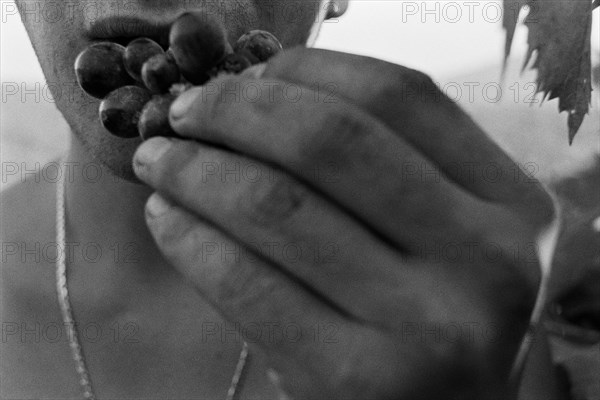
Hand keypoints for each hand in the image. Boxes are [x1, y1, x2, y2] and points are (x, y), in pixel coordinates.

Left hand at [132, 48, 555, 399]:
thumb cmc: (434, 319)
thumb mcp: (447, 235)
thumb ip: (388, 165)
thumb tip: (260, 95)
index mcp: (513, 205)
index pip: (400, 97)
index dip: (308, 71)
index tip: (246, 76)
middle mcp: (487, 259)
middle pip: (331, 140)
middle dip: (233, 111)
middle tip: (183, 112)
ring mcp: (426, 326)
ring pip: (277, 205)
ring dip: (194, 170)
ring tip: (159, 163)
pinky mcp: (353, 381)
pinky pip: (246, 283)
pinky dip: (188, 238)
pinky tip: (167, 219)